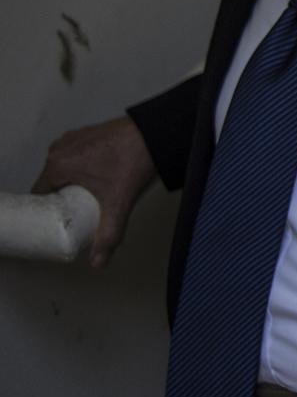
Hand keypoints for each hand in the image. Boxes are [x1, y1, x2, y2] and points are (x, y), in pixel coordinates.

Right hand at [34, 116, 157, 268]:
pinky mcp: (88, 133)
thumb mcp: (118, 203)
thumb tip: (97, 263)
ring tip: (86, 197)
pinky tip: (96, 177)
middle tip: (75, 211)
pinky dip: (82, 166)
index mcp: (58, 165)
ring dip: (72, 181)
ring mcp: (74, 138)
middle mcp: (60, 148)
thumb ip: (108, 235)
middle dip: (61, 196)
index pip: (40, 193)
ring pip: (64, 167)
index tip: (58, 219)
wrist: (157, 133)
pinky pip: (76, 154)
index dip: (47, 208)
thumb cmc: (135, 161)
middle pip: (51, 181)